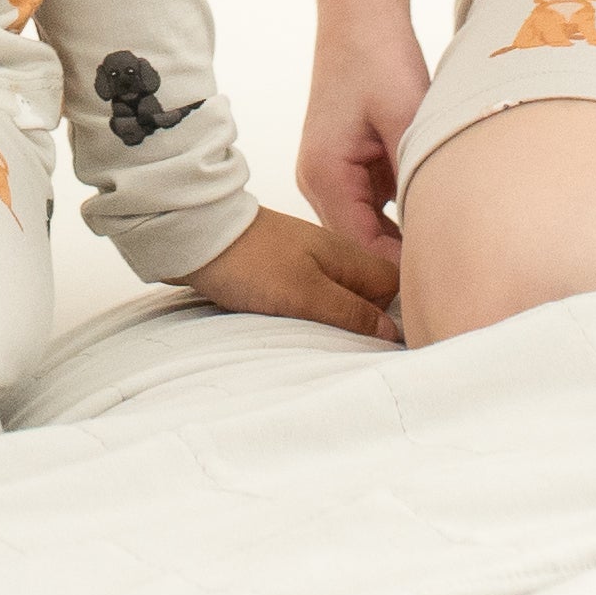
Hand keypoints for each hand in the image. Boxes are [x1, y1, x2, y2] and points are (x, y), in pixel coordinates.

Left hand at [182, 204, 392, 339]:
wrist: (195, 236)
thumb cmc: (250, 263)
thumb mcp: (306, 294)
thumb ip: (351, 312)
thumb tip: (391, 331)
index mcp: (346, 255)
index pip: (395, 285)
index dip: (400, 316)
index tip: (394, 350)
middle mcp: (332, 257)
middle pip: (370, 296)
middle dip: (369, 326)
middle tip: (362, 358)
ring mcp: (307, 264)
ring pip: (341, 301)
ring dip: (338, 326)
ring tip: (334, 352)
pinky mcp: (283, 274)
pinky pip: (314, 301)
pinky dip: (313, 319)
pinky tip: (305, 335)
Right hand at [294, 0, 433, 263]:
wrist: (361, 12)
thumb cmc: (380, 57)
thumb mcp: (407, 123)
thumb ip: (417, 182)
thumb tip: (438, 238)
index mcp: (325, 176)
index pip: (363, 252)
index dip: (404, 277)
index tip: (448, 292)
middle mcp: (318, 181)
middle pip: (360, 249)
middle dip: (402, 267)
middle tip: (457, 286)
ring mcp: (330, 174)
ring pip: (368, 232)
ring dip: (403, 243)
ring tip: (452, 262)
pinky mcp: (346, 164)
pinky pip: (372, 209)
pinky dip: (400, 219)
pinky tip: (436, 223)